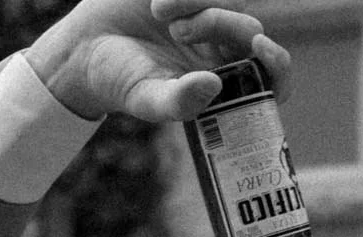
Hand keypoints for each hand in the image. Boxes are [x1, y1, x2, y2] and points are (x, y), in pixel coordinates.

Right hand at [27, 0, 285, 124]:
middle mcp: (223, 50)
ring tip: (159, 12)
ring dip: (198, 0)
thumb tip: (215, 85)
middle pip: (249, 29)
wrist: (85, 46)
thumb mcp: (147, 99)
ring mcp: (210, 15)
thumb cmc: (119, 82)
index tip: (261, 46)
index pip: (271, 77)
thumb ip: (180, 102)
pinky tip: (158, 2)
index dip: (277, 64)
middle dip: (218, 25)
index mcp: (223, 83)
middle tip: (179, 32)